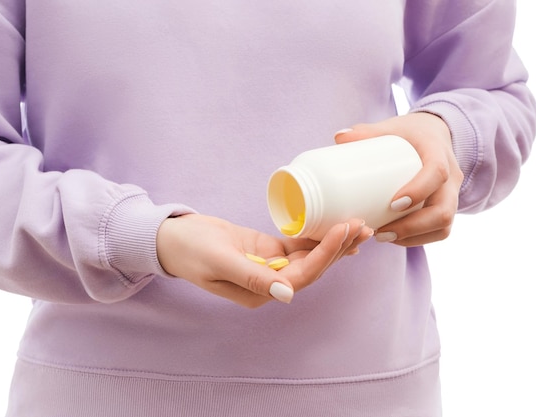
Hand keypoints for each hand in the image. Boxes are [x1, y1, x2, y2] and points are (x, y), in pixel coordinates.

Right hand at [156, 214, 372, 307]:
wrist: (173, 238)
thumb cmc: (191, 251)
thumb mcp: (219, 262)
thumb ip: (252, 278)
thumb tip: (288, 294)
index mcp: (259, 292)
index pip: (301, 276)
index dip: (325, 255)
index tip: (342, 231)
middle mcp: (270, 283)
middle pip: (313, 268)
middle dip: (338, 248)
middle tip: (362, 225)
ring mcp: (270, 267)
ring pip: (309, 257)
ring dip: (332, 242)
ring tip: (358, 225)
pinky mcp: (267, 251)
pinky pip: (297, 245)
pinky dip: (315, 236)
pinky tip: (334, 227)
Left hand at [334, 112, 463, 246]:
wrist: (434, 134)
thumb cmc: (409, 132)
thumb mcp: (391, 127)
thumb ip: (367, 132)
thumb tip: (339, 137)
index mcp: (438, 152)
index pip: (437, 173)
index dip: (418, 191)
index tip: (393, 204)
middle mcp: (451, 176)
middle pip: (443, 210)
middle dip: (413, 227)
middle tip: (381, 231)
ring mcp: (451, 194)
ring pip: (443, 225)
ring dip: (413, 237)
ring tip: (382, 236)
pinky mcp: (446, 206)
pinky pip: (439, 230)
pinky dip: (417, 239)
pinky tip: (393, 238)